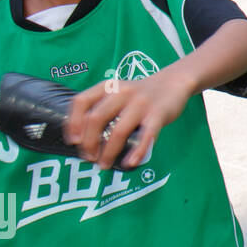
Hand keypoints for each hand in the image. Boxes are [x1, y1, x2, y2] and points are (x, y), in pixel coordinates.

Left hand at [65, 70, 193, 169]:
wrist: (173, 81)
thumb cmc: (139, 94)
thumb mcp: (117, 93)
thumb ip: (102, 108)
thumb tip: (84, 141)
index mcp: (107, 87)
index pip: (81, 101)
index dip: (73, 123)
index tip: (73, 142)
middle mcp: (121, 92)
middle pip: (96, 118)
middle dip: (89, 143)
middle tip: (89, 158)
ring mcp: (141, 102)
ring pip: (118, 130)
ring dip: (108, 151)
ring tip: (104, 164)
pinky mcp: (158, 113)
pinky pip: (146, 135)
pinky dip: (137, 151)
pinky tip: (131, 163)